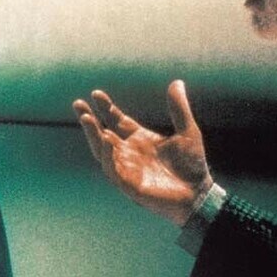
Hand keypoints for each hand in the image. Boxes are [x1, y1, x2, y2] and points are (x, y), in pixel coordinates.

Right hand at [72, 79, 213, 224]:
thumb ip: (179, 108)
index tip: (96, 94)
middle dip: (90, 120)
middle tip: (78, 103)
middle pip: (103, 134)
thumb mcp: (187, 131)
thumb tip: (178, 82)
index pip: (117, 120)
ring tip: (86, 118)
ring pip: (102, 150)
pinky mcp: (128, 184)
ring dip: (93, 135)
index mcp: (139, 139)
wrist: (199, 194)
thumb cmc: (192, 165)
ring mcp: (127, 168)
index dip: (106, 108)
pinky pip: (112, 169)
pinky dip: (108, 156)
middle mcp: (129, 153)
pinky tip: (106, 142)